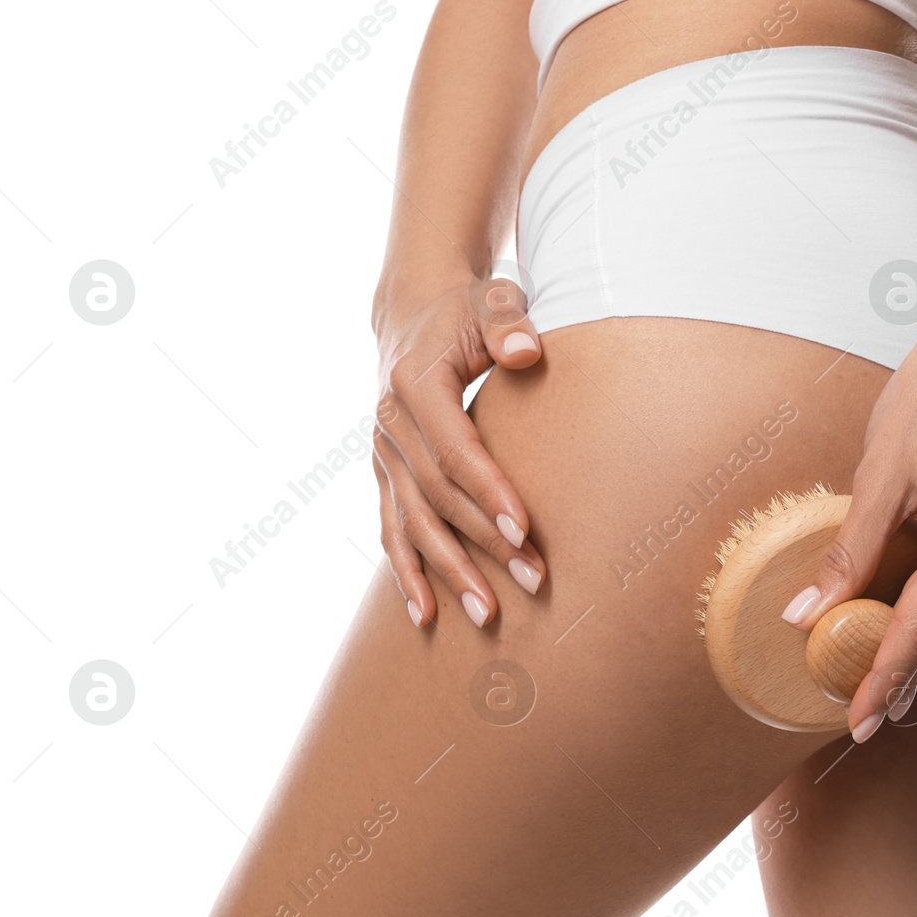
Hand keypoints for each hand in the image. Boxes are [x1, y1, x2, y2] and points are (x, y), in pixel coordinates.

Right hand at [371, 273, 547, 629]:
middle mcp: (390, 426)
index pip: (455, 451)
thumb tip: (526, 352)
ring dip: (449, 573)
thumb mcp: (490, 301)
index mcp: (415, 386)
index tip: (524, 531)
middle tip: (532, 582)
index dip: (488, 492)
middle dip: (483, 544)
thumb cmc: (464, 310)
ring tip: (487, 615)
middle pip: (438, 498)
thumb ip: (508, 322)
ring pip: (413, 524)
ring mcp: (383, 455)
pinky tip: (426, 615)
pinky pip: (392, 530)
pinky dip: (406, 573)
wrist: (412, 312)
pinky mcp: (386, 474)